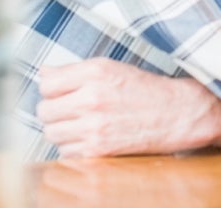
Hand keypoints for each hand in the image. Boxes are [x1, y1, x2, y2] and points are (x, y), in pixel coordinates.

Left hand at [36, 58, 220, 157]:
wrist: (177, 114)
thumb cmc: (145, 90)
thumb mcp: (111, 69)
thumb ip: (74, 71)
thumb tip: (43, 73)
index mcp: (95, 72)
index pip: (46, 83)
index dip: (52, 89)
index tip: (62, 92)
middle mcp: (92, 98)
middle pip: (45, 110)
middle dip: (55, 111)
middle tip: (71, 110)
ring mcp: (94, 126)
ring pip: (51, 133)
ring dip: (62, 130)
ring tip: (80, 124)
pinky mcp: (98, 149)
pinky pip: (65, 151)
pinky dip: (73, 147)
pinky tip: (89, 138)